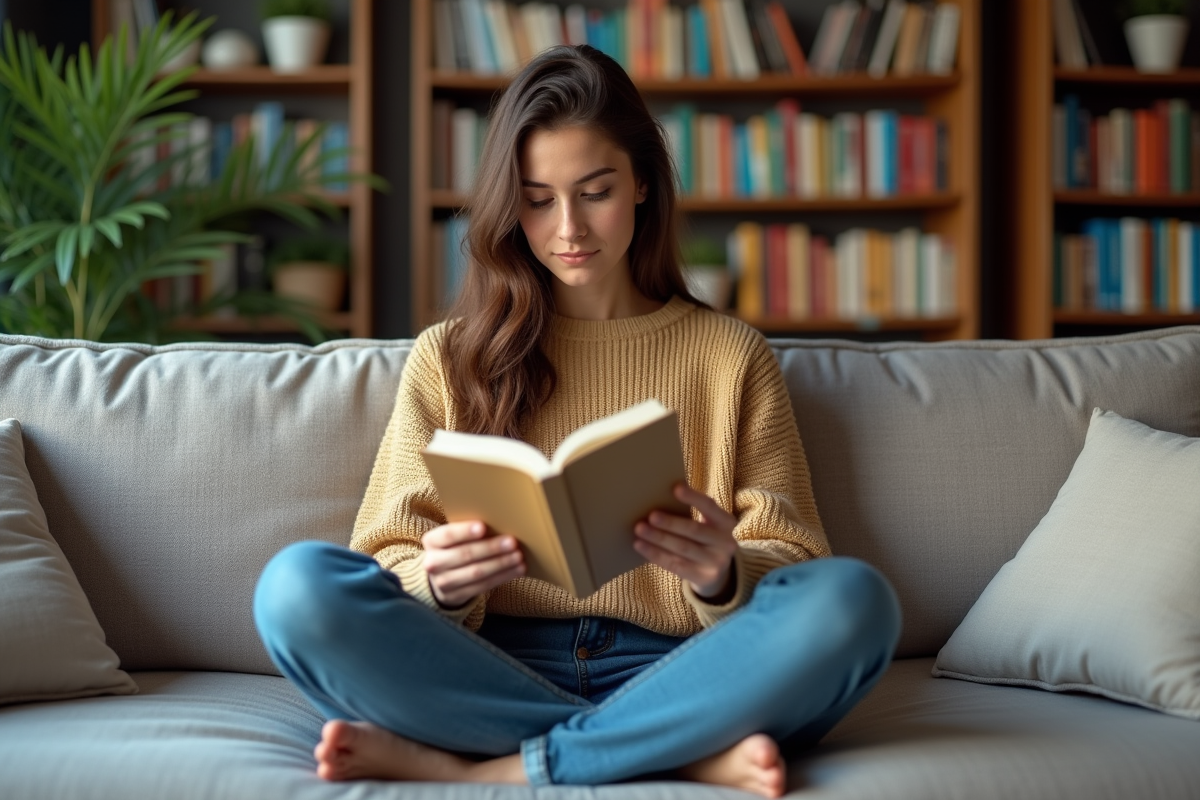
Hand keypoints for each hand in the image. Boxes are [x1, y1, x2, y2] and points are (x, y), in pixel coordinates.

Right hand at [421, 521, 524, 608]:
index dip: (465, 532)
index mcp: (431, 541)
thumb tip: (499, 521)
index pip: (448, 535)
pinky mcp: (457, 596)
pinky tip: (517, 570)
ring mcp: (443, 582)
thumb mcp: (452, 538)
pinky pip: (483, 586)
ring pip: (476, 572)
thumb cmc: (453, 549)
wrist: (440, 577)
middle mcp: (433, 563)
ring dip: (501, 564)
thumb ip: (467, 531)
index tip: (483, 527)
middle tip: (512, 542)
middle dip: (491, 548)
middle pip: (465, 554)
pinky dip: (503, 576)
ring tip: (519, 556)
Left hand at [634, 484, 737, 599]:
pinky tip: (640, 545)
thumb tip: (660, 496)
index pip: (710, 507)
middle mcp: (726, 543)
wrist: (718, 572)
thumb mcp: (709, 524)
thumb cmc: (705, 538)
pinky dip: (655, 554)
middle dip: (670, 523)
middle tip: (651, 516)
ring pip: (682, 548)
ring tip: (640, 529)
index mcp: (727, 523)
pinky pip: (675, 565)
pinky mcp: (703, 578)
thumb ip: (693, 513)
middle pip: (694, 530)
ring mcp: (716, 563)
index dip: (693, 498)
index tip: (675, 488)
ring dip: (659, 538)